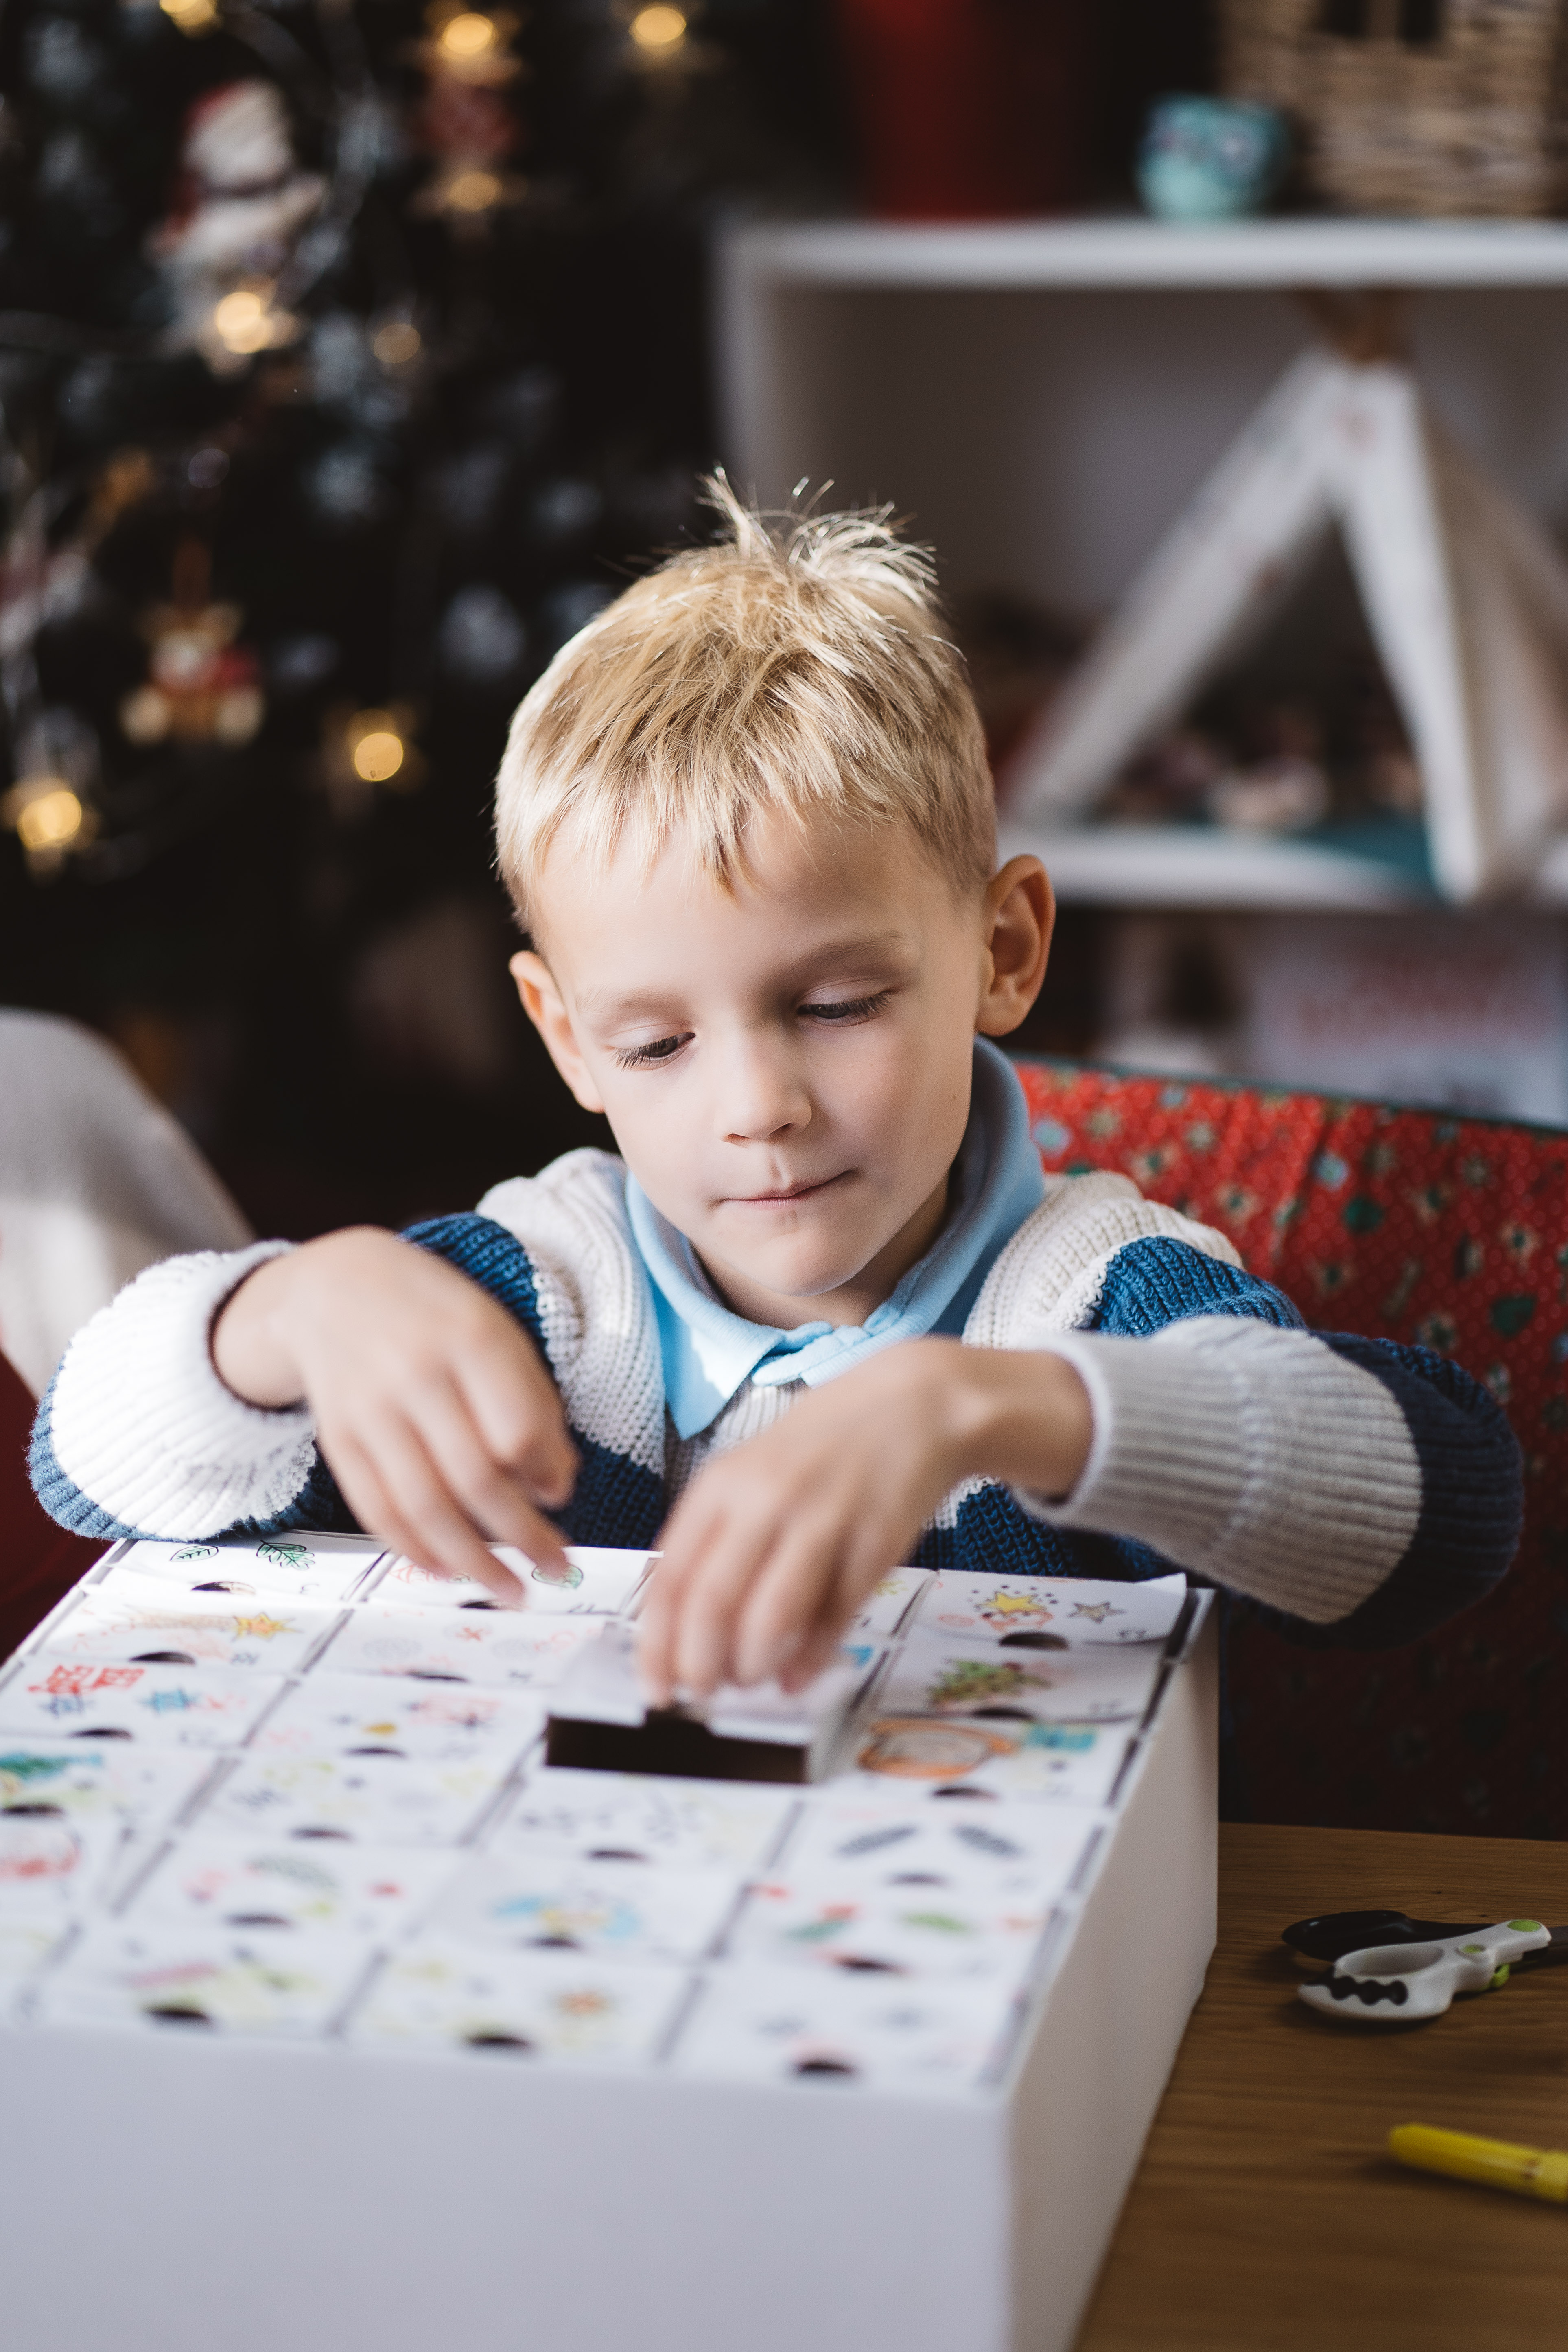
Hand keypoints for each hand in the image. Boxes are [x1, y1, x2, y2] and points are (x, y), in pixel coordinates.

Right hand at [212, 1229, 577, 1603]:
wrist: (334, 1285)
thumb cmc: (435, 1313)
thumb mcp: (498, 1332)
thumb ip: (531, 1402)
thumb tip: (557, 1486)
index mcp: (469, 1339)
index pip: (517, 1428)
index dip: (547, 1474)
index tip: (562, 1498)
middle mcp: (415, 1375)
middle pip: (475, 1478)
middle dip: (524, 1536)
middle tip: (558, 1569)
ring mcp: (370, 1410)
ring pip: (424, 1506)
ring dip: (472, 1561)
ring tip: (509, 1590)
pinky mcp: (337, 1439)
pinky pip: (376, 1508)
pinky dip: (412, 1548)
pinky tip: (445, 1569)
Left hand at [636, 1340, 1091, 1702]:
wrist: (912, 1402)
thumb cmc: (824, 1445)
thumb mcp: (752, 1473)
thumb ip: (718, 1538)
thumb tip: (687, 1624)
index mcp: (723, 1484)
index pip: (672, 1577)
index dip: (657, 1643)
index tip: (656, 1684)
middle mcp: (765, 1499)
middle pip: (712, 1601)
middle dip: (699, 1665)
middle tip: (701, 1694)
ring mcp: (822, 1519)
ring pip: (770, 1616)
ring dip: (752, 1666)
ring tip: (749, 1682)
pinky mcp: (874, 1541)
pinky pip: (834, 1614)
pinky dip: (810, 1656)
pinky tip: (797, 1675)